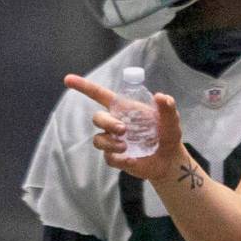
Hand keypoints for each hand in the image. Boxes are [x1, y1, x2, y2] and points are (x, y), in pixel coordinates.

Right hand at [64, 74, 182, 180]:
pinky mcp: (116, 157)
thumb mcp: (172, 120)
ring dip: (110, 143)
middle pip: (97, 118)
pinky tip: (132, 160)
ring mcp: (114, 141)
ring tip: (126, 146)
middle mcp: (116, 123)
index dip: (84, 87)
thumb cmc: (168, 134)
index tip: (68, 79)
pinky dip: (119, 159)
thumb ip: (168, 108)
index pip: (100, 95)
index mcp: (125, 109)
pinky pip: (108, 158)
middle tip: (123, 130)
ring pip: (98, 139)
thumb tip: (161, 97)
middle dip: (106, 122)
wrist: (170, 159)